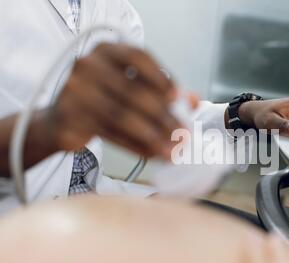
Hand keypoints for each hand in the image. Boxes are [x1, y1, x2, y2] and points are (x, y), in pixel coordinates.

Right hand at [46, 43, 184, 158]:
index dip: (161, 77)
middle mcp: (87, 66)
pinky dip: (136, 146)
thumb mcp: (129, 86)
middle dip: (163, 116)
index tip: (178, 98)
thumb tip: (194, 100)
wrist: (61, 120)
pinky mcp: (71, 119)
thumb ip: (161, 91)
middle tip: (183, 134)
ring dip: (153, 136)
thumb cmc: (102, 99)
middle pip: (133, 92)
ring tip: (172, 149)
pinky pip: (111, 135)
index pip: (138, 56)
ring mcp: (75, 92)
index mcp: (105, 50)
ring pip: (123, 117)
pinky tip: (153, 154)